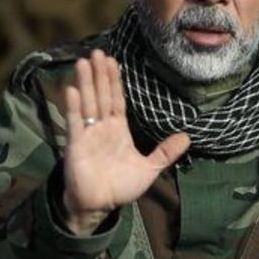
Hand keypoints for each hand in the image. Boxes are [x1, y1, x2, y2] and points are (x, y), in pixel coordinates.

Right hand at [60, 49, 189, 235]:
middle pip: (101, 95)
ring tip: (83, 62)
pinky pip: (74, 124)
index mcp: (118, 130)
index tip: (113, 60)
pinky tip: (71, 90)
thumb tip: (187, 138)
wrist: (100, 206)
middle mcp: (101, 128)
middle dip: (99, 75)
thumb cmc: (121, 186)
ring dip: (85, 83)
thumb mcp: (149, 168)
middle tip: (97, 52)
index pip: (116, 99)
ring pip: (87, 104)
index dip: (114, 80)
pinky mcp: (75, 146)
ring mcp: (87, 135)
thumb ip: (165, 152)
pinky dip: (73, 108)